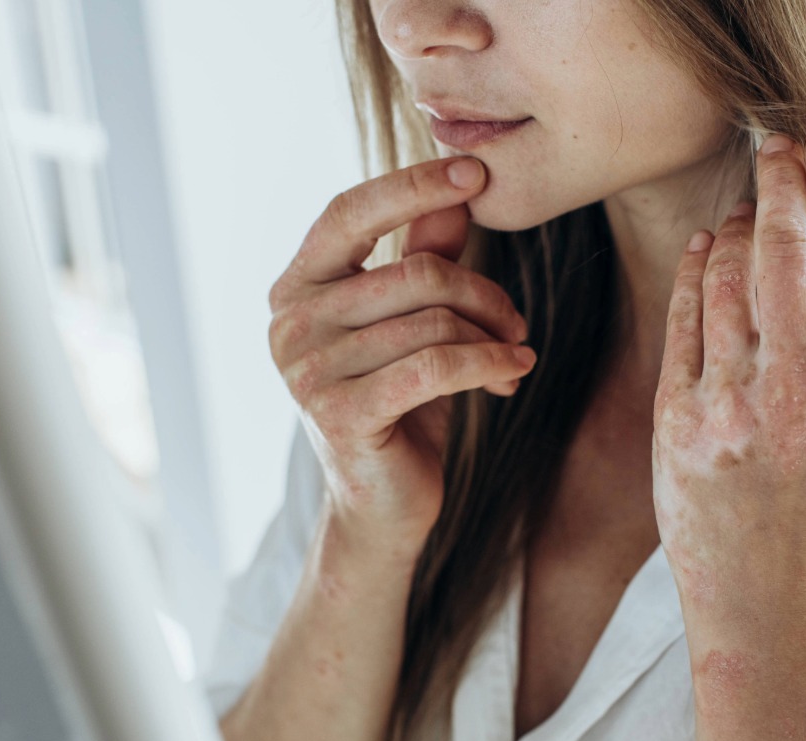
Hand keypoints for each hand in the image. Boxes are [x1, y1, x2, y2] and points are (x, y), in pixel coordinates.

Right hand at [267, 157, 535, 559]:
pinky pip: (436, 366)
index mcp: (296, 287)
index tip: (476, 172)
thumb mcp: (411, 323)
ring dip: (492, 336)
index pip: (350, 212)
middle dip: (483, 293)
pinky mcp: (341, 414)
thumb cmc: (398, 404)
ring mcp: (308, 370)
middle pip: (415, 273)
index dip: (413, 185)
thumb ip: (423, 256)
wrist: (382, 504)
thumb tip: (458, 192)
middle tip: (516, 322)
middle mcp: (289, 322)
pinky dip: (489, 363)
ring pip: (433, 321)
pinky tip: (516, 370)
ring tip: (514, 356)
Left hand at [651, 125, 805, 624]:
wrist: (768, 602)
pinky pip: (685, 325)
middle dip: (781, 185)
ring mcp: (731, 402)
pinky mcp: (678, 420)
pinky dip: (695, 277)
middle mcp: (797, 387)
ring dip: (738, 231)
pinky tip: (705, 250)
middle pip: (787, 253)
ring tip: (746, 207)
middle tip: (776, 146)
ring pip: (730, 281)